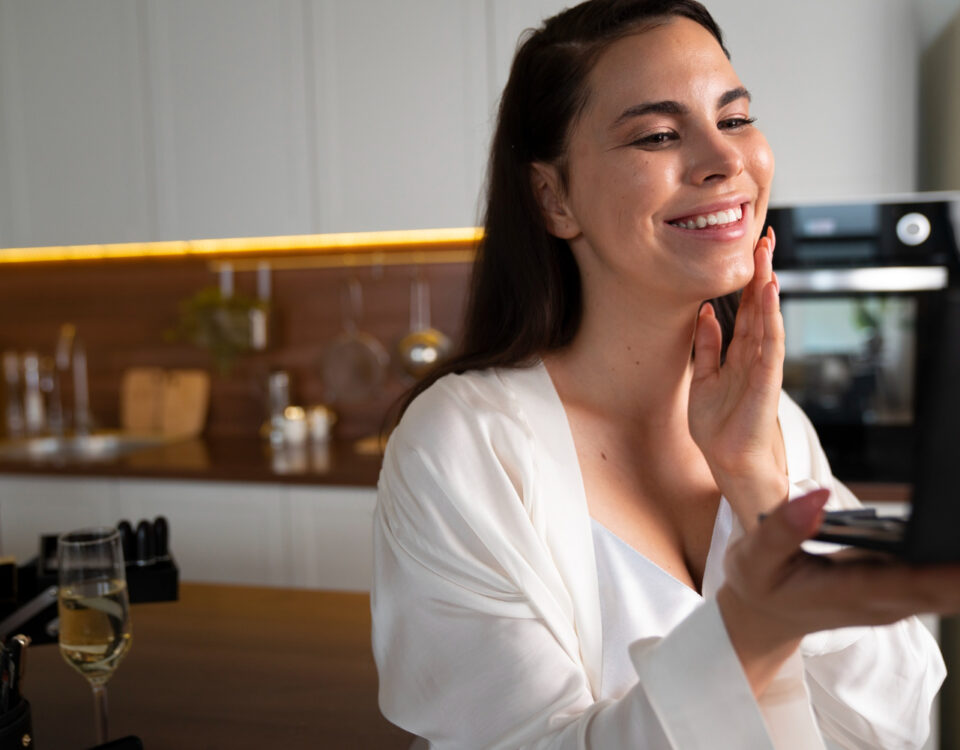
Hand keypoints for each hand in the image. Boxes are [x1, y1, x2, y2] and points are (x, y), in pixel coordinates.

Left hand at [689, 227, 785, 525]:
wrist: (729, 462)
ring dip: (767, 286)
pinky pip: (770, 343)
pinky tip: (769, 293)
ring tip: (767, 256)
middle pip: (758, 306)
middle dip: (761, 272)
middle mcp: (754, 355)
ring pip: (766, 317)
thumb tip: (704, 313)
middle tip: (763, 236)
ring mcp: (763, 366)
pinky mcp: (766, 381)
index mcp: (738, 354)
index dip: (746, 279)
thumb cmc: (719, 426)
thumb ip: (706, 346)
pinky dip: (770, 317)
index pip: (745, 308)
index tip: (747, 248)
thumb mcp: (702, 378)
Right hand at [717, 489, 959, 695]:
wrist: (761, 617)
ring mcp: (894, 602)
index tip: (958, 543)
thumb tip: (819, 497)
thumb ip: (783, 527)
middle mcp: (881, 603)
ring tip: (957, 513)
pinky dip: (952, 564)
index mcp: (848, 593)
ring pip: (951, 590)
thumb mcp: (754, 556)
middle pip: (948, 590)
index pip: (913, 584)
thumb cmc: (758, 583)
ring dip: (957, 561)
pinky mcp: (898, 594)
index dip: (949, 572)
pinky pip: (941, 583)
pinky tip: (953, 533)